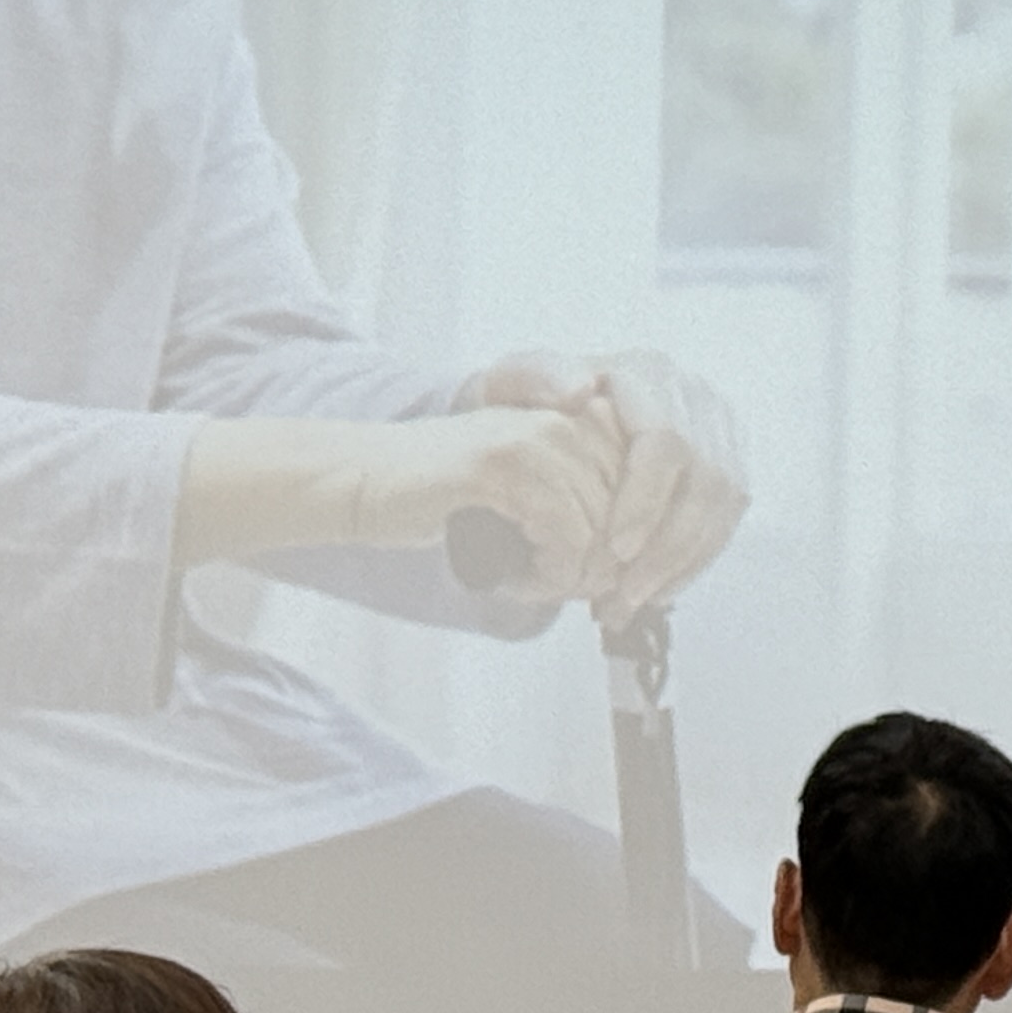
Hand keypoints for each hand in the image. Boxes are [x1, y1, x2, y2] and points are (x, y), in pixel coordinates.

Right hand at [358, 404, 624, 592]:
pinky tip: (516, 580)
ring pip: (601, 532)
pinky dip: (547, 575)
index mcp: (582, 420)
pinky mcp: (503, 465)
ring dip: (570, 577)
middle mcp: (566, 420)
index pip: (648, 493)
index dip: (631, 550)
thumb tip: (632, 570)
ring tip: (531, 584)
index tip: (601, 585)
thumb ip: (586, 513)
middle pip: (630, 516)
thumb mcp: (532, 498)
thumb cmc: (445, 498)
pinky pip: (564, 537)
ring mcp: (536, 438)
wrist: (363, 482)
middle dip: (601, 571)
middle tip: (559, 592)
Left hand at [464, 350, 748, 626]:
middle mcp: (693, 397)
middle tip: (625, 595)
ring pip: (723, 504)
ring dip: (682, 562)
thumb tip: (580, 390)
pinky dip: (693, 562)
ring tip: (633, 603)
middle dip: (667, 547)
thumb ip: (533, 377)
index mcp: (646, 373)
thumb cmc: (526, 409)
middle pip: (706, 478)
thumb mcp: (509, 384)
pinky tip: (656, 590)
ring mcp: (718, 430)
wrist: (549, 416)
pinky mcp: (728, 463)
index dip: (648, 500)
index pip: (667, 440)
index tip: (616, 549)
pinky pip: (726, 519)